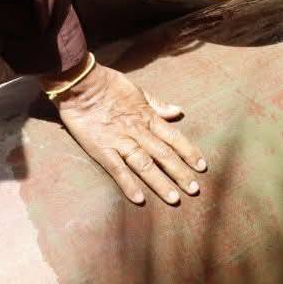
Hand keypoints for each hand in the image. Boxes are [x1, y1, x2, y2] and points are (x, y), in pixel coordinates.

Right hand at [53, 61, 206, 204]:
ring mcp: (120, 141)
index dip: (188, 152)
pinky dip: (128, 184)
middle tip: (194, 189)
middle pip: (163, 155)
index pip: (174, 137)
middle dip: (180, 172)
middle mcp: (138, 131)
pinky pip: (117, 169)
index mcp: (147, 116)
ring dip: (160, 182)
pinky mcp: (102, 149)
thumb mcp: (138, 91)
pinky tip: (139, 199)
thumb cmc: (109, 85)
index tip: (201, 166)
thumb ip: (158, 105)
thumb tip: (179, 112)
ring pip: (145, 165)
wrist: (81, 84)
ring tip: (173, 198)